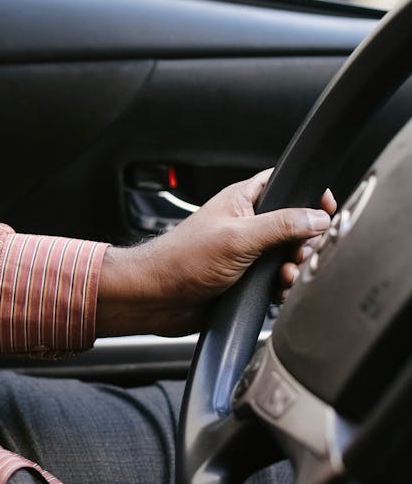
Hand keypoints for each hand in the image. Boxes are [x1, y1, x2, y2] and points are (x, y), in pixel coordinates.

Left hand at [96, 170, 335, 335]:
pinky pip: (277, 281)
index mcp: (243, 200)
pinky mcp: (245, 280)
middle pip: (295, 225)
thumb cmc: (182, 259)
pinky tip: (277, 292)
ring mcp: (247, 253)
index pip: (286, 184)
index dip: (309, 195)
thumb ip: (281, 225)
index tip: (326, 211)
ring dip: (294, 268)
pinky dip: (283, 287)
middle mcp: (247, 225)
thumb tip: (317, 218)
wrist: (157, 298)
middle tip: (299, 254)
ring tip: (285, 276)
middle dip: (305, 242)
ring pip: (288, 257)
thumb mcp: (238, 237)